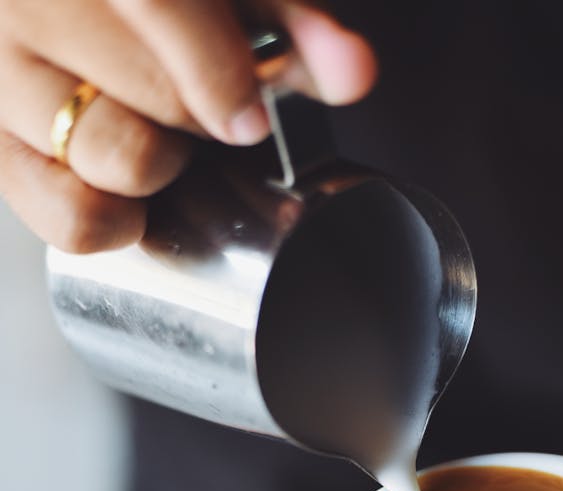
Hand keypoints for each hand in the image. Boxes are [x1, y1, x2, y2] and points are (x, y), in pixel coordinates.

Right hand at [0, 1, 375, 250]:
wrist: (63, 15)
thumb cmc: (150, 9)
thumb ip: (291, 25)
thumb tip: (354, 72)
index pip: (155, 5)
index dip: (216, 71)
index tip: (249, 117)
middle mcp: (30, 7)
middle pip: (148, 95)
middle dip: (201, 119)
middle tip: (206, 113)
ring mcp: (4, 79)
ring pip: (108, 154)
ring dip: (159, 164)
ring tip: (159, 137)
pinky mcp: (0, 152)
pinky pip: (69, 219)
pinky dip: (113, 223)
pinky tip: (128, 195)